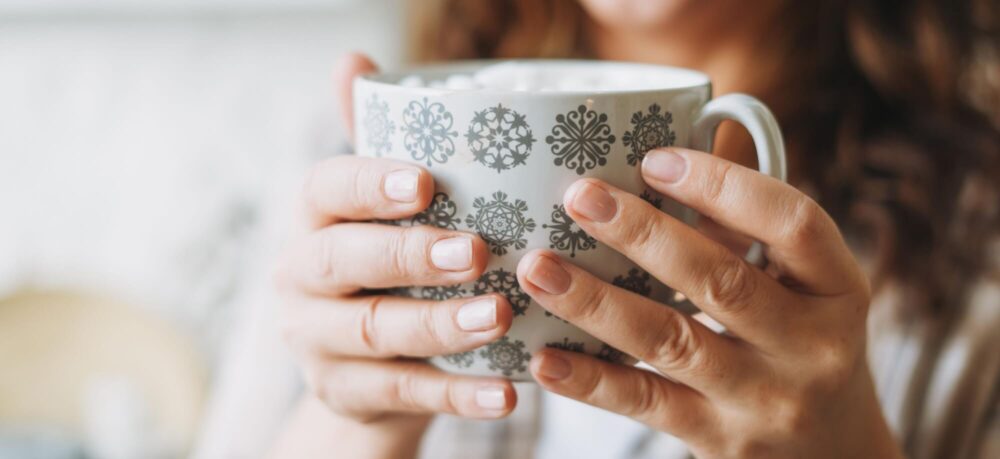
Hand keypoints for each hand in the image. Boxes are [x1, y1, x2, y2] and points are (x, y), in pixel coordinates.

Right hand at [274, 54, 516, 456]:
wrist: (362, 368)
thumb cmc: (383, 267)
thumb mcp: (374, 208)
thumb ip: (372, 142)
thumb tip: (354, 59)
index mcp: (313, 219)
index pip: (325, 190)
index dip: (369, 184)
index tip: (426, 182)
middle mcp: (301, 278)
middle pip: (342, 261)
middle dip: (409, 255)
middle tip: (477, 251)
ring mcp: (315, 342)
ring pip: (373, 332)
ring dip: (439, 325)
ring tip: (500, 316)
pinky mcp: (345, 394)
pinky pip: (402, 395)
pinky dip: (457, 395)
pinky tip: (508, 391)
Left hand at [517, 148, 901, 457]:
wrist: (833, 454)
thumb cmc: (802, 343)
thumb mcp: (805, 287)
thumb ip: (751, 227)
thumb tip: (684, 138)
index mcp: (838, 287)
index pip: (793, 222)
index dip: (724, 185)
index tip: (653, 158)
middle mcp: (811, 345)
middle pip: (721, 281)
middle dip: (643, 235)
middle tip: (578, 196)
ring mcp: (764, 399)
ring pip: (671, 342)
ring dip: (596, 302)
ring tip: (537, 268)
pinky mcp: (719, 440)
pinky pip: (645, 404)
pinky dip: (590, 380)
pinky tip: (543, 355)